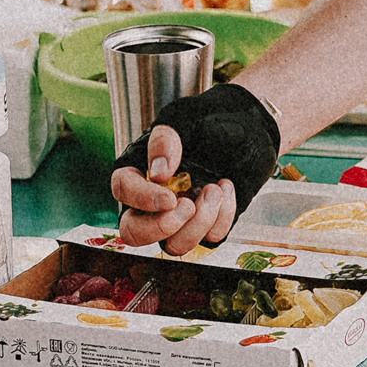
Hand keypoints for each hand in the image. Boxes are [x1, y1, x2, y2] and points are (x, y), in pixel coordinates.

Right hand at [110, 123, 239, 252]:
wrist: (243, 130)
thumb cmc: (206, 124)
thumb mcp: (183, 120)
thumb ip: (165, 141)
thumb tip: (156, 174)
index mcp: (139, 172)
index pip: (123, 191)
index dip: (143, 199)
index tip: (169, 198)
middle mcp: (152, 202)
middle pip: (134, 233)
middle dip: (163, 227)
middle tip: (188, 205)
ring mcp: (178, 218)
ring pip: (173, 245)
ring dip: (200, 223)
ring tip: (215, 189)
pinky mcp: (205, 227)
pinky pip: (209, 239)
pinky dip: (223, 217)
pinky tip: (226, 190)